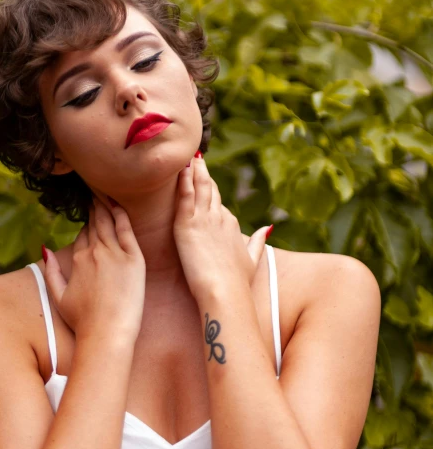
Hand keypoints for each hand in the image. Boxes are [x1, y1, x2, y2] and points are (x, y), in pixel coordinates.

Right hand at [42, 197, 145, 341]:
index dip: (88, 224)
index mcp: (78, 260)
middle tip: (97, 192)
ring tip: (106, 192)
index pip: (84, 234)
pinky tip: (118, 203)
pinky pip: (126, 229)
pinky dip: (121, 214)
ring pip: (108, 222)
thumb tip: (45, 249)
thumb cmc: (84, 322)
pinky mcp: (133, 259)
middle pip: (95, 223)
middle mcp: (94, 252)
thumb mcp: (58, 297)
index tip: (91, 212)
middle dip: (95, 207)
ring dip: (106, 205)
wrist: (106, 333)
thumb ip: (51, 272)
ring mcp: (114, 254)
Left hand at [173, 155, 271, 299]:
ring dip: (194, 170)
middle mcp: (219, 217)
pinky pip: (185, 195)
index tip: (206, 178)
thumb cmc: (237, 282)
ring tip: (189, 157)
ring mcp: (203, 219)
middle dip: (204, 173)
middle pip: (210, 189)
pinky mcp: (187, 224)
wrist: (225, 291)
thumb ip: (258, 241)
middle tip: (197, 158)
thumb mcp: (252, 259)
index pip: (219, 203)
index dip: (212, 190)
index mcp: (231, 225)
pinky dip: (183, 179)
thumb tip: (267, 228)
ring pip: (199, 186)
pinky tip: (180, 167)